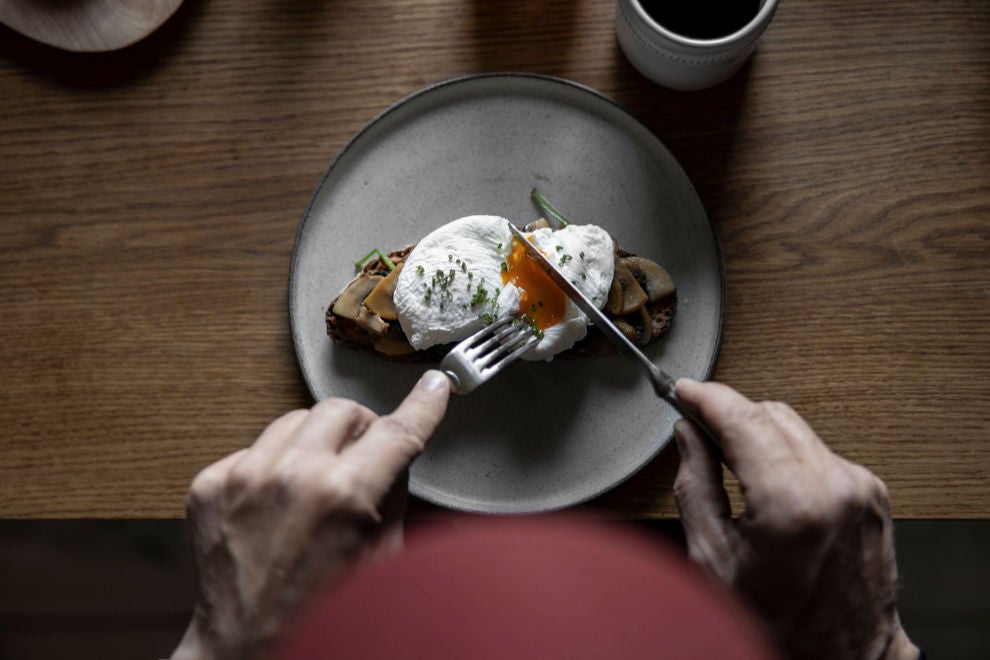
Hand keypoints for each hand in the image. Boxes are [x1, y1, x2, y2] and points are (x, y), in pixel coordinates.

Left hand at [172, 370, 450, 659]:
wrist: (247, 646)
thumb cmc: (322, 611)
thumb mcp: (382, 555)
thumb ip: (391, 493)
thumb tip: (396, 450)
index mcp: (344, 495)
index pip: (397, 429)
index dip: (424, 403)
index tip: (435, 385)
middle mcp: (292, 475)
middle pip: (341, 409)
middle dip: (359, 429)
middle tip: (362, 457)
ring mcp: (244, 476)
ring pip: (295, 419)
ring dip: (314, 442)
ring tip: (314, 484)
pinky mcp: (211, 483)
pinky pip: (256, 447)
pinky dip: (273, 466)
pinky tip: (277, 503)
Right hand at [673, 379, 918, 659]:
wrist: (843, 656)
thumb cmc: (782, 623)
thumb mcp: (714, 558)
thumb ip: (695, 485)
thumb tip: (688, 437)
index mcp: (792, 503)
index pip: (743, 418)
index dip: (706, 397)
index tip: (683, 390)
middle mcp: (834, 486)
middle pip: (769, 412)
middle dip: (730, 414)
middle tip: (696, 427)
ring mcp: (858, 487)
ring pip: (794, 426)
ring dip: (757, 432)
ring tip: (729, 459)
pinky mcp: (870, 492)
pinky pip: (817, 449)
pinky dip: (785, 452)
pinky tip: (766, 478)